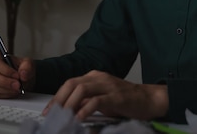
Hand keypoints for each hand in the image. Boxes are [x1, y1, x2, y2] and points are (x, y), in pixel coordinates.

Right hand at [0, 50, 34, 97]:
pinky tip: (13, 91)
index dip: (6, 70)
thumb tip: (23, 74)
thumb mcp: (27, 63)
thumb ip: (27, 66)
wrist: (21, 77)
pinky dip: (6, 94)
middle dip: (6, 82)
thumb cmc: (21, 67)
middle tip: (18, 85)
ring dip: (7, 89)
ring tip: (17, 88)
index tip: (17, 75)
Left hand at [43, 70, 167, 120]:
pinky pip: (96, 101)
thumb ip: (86, 101)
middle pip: (72, 84)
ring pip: (81, 90)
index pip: (69, 83)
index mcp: (93, 77)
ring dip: (69, 104)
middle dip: (58, 99)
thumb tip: (68, 110)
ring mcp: (108, 85)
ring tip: (63, 117)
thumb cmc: (125, 101)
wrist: (148, 99)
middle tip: (50, 114)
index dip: (56, 97)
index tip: (47, 110)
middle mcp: (99, 78)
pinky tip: (79, 119)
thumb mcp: (102, 99)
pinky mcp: (116, 96)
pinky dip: (85, 110)